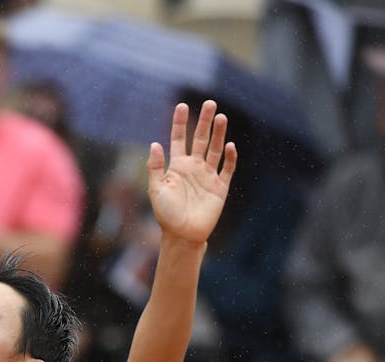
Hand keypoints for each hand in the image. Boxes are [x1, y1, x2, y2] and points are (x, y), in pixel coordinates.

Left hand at [147, 100, 236, 243]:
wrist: (182, 234)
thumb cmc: (166, 214)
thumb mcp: (156, 189)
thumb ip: (155, 167)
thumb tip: (155, 144)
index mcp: (177, 166)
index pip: (179, 139)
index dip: (180, 123)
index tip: (182, 105)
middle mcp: (194, 167)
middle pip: (200, 139)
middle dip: (205, 121)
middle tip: (210, 103)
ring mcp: (208, 176)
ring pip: (215, 149)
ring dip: (218, 134)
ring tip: (221, 117)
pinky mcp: (220, 187)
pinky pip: (227, 169)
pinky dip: (229, 158)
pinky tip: (229, 146)